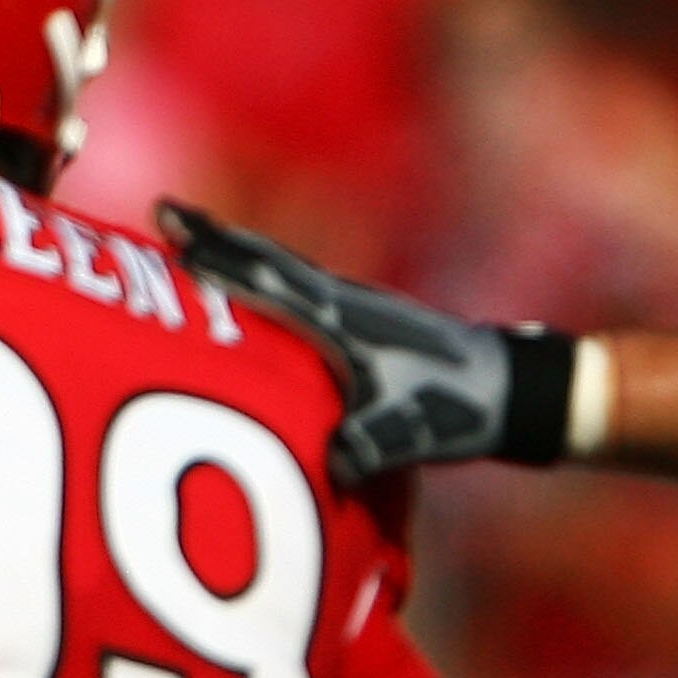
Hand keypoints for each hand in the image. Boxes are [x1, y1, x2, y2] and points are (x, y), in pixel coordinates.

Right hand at [157, 200, 574, 485]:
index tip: (172, 232)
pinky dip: (263, 271)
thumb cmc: (460, 407)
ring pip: (282, 265)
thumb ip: (369, 447)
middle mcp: (344, 299)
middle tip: (163, 209)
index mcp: (344, 318)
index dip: (217, 258)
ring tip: (194, 238)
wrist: (514, 387)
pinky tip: (255, 282)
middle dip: (212, 236)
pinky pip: (297, 282)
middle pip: (267, 257)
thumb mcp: (411, 434)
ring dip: (235, 249)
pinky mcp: (364, 316)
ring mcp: (355, 303)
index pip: (268, 279)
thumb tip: (331, 467)